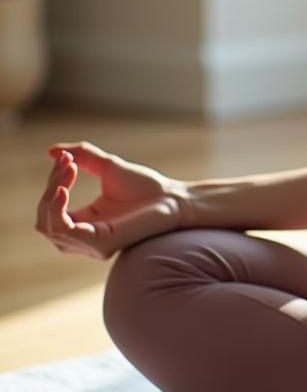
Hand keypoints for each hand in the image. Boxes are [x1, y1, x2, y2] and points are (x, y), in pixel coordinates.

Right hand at [35, 141, 189, 259]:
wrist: (173, 198)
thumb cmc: (145, 186)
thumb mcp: (109, 167)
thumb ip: (83, 157)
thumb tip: (52, 151)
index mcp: (83, 223)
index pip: (50, 209)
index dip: (52, 183)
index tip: (66, 159)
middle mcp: (82, 238)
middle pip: (44, 219)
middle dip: (51, 187)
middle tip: (68, 162)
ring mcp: (90, 244)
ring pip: (48, 226)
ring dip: (52, 195)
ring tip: (69, 169)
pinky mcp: (100, 243)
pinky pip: (64, 232)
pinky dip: (58, 210)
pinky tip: (63, 190)